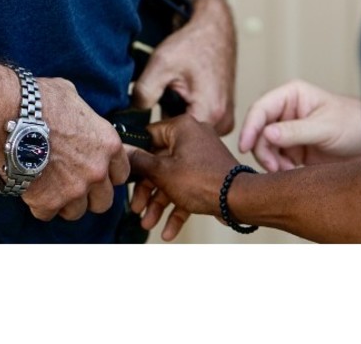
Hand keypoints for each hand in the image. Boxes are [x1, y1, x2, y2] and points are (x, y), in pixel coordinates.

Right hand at [4, 77, 128, 220]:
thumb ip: (83, 117)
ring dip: (64, 202)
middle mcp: (97, 170)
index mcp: (108, 145)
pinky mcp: (49, 202)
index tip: (94, 171)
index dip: (107, 174)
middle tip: (72, 184)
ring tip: (49, 186)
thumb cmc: (41, 102)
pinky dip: (39, 205)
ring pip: (76, 212)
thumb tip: (77, 116)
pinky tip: (31, 188)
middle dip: (90, 195)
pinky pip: (47, 214)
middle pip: (104, 201)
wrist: (10, 116)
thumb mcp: (73, 99)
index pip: (121, 174)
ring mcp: (74, 189)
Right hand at [128, 115, 238, 240]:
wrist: (238, 199)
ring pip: (172, 179)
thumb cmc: (201, 180)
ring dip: (160, 204)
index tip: (124, 172)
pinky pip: (188, 189)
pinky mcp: (209, 176)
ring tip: (149, 224)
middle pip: (159, 163)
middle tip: (137, 208)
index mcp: (181, 128)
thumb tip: (122, 149)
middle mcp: (192, 138)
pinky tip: (168, 232)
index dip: (135, 155)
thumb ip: (139, 161)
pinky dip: (178, 208)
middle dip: (147, 191)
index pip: (149, 136)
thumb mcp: (162, 172)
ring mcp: (202, 157)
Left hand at [131, 0, 235, 133]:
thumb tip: (130, 117)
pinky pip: (198, 126)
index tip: (138, 126)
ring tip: (169, 98)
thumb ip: (144, 92)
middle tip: (152, 108)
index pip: (174, 145)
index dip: (152, 138)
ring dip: (175, 123)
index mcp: (210, 113)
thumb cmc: (192, 44)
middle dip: (164, 131)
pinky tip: (178, 100)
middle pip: (183, 143)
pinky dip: (185, 117)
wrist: (215, 30)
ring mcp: (225, 121)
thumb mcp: (162, 63)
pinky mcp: (223, 117)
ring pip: (190, 136)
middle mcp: (222, 123)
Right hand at [238, 79, 360, 170]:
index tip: (244, 146)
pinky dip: (279, 169)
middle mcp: (287, 112)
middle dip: (262, 150)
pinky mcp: (295, 151)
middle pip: (259, 130)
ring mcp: (290, 132)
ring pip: (265, 148)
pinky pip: (276, 160)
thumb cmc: (355, 124)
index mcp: (292, 95)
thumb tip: (266, 134)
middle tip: (273, 167)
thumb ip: (296, 131)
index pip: (261, 108)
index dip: (250, 126)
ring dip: (271, 162)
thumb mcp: (325, 127)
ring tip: (287, 171)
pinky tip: (293, 173)